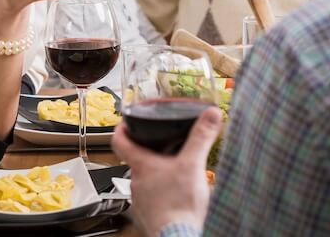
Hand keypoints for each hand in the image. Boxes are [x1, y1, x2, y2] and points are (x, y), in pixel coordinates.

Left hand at [111, 107, 221, 236]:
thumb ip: (201, 137)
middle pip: (136, 160)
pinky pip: (153, 199)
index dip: (122, 128)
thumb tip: (210, 115)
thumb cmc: (178, 206)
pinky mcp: (149, 215)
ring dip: (159, 175)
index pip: (119, 140)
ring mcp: (141, 199)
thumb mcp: (192, 164)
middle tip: (164, 146)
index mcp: (141, 164)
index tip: (127, 122)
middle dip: (151, 153)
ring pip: (146, 180)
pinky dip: (163, 194)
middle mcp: (136, 181)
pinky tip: (178, 195)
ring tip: (176, 172)